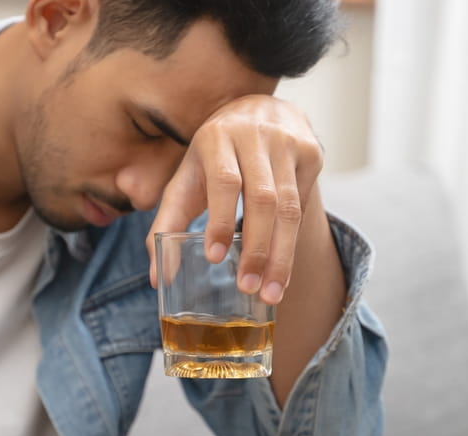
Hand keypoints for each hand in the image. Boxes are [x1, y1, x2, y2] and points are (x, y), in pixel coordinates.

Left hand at [147, 94, 323, 304]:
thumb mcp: (185, 179)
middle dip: (256, 248)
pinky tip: (282, 269)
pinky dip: (293, 242)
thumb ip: (167, 223)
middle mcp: (255, 135)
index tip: (214, 257)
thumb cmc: (213, 157)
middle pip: (262, 199)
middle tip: (247, 287)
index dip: (220, 220)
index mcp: (216, 137)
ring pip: (290, 207)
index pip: (224, 181)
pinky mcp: (312, 154)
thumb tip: (156, 278)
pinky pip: (303, 206)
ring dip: (280, 255)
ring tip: (270, 292)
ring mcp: (288, 143)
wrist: (259, 111)